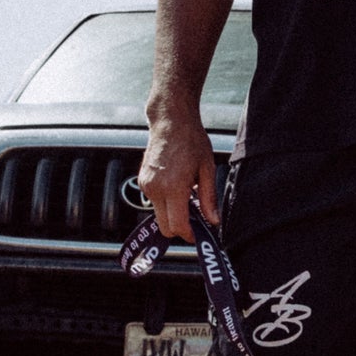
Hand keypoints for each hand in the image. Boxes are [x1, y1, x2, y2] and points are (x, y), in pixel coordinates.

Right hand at [139, 107, 217, 242]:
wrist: (170, 121)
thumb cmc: (191, 140)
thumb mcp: (207, 169)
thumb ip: (209, 198)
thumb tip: (213, 221)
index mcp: (173, 187)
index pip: (178, 225)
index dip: (189, 234)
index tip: (199, 234)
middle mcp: (155, 189)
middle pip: (165, 226)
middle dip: (180, 228)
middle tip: (197, 218)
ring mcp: (145, 185)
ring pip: (159, 215)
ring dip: (173, 213)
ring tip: (188, 195)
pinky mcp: (142, 181)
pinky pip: (154, 202)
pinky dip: (166, 202)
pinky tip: (178, 186)